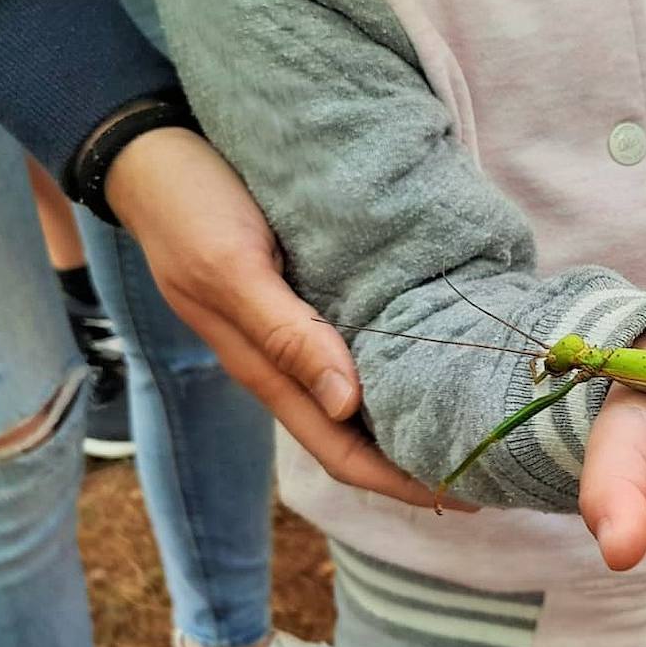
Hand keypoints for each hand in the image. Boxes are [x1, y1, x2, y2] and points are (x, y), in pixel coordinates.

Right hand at [105, 127, 451, 507]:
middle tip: (495, 461)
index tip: (468, 496)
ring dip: (417, 412)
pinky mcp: (313, 292)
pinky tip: (444, 350)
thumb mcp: (231, 268)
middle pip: (362, 434)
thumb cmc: (186, 207)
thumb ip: (284, 334)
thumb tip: (347, 404)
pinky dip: (406, 358)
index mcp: (267, 370)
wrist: (150, 150)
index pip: (343, 453)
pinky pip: (365, 342)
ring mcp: (300, 329)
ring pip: (366, 393)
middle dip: (422, 457)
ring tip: (479, 416)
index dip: (401, 482)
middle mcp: (288, 361)